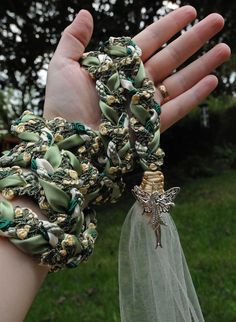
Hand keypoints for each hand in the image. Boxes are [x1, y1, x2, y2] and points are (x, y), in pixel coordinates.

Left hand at [43, 7, 229, 131]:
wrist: (69, 143)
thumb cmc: (62, 106)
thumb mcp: (63, 66)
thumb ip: (74, 39)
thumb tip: (86, 13)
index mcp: (117, 67)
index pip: (148, 41)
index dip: (169, 26)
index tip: (190, 11)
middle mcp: (135, 84)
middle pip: (170, 57)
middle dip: (194, 39)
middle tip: (217, 20)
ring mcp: (145, 105)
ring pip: (179, 81)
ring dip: (202, 65)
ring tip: (224, 49)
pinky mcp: (152, 126)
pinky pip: (177, 108)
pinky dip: (195, 96)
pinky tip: (212, 81)